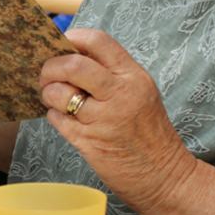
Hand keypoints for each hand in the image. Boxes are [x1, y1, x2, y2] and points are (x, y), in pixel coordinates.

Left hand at [38, 28, 196, 212]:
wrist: (165, 176)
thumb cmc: (149, 134)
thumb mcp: (141, 93)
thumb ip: (111, 74)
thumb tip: (72, 55)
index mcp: (133, 76)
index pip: (98, 41)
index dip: (73, 38)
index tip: (61, 44)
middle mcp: (120, 95)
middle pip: (73, 65)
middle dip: (52, 67)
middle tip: (49, 75)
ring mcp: (104, 119)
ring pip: (59, 93)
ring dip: (49, 94)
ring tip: (56, 99)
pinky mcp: (89, 142)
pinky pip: (58, 119)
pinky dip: (54, 115)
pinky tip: (65, 119)